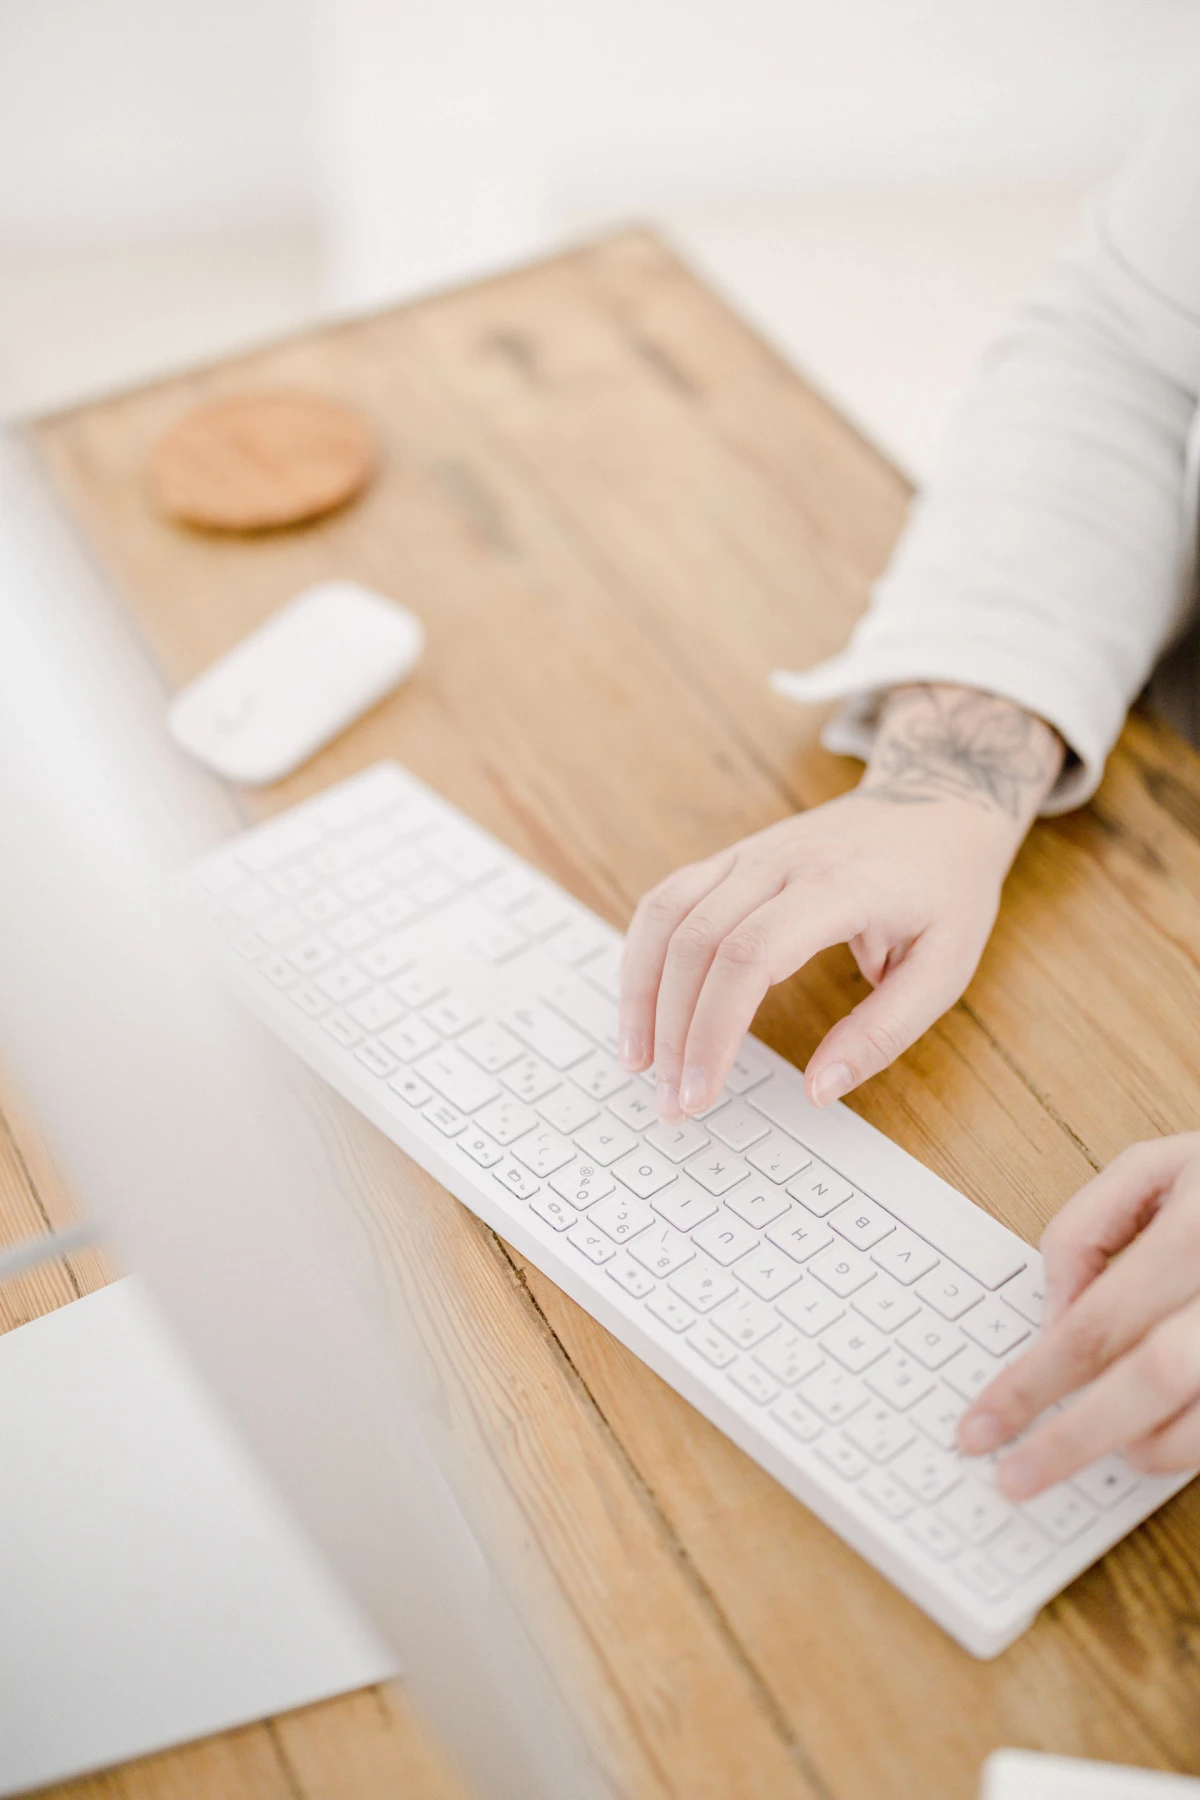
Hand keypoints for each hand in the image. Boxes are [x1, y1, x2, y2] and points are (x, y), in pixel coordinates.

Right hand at [617, 684, 1062, 1122]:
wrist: (937, 797)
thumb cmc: (945, 887)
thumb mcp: (945, 967)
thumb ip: (883, 1032)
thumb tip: (818, 1090)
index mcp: (840, 886)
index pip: (750, 955)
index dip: (713, 1028)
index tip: (701, 1091)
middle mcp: (782, 862)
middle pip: (697, 943)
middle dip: (672, 1030)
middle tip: (671, 1102)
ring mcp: (751, 853)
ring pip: (668, 916)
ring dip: (641, 993)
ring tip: (637, 1062)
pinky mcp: (734, 856)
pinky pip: (668, 899)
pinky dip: (643, 954)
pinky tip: (641, 1006)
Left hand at [959, 1134, 1199, 1497]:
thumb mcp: (1158, 1168)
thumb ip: (1088, 1230)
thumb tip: (1053, 1317)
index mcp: (1199, 1227)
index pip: (1095, 1323)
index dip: (1030, 1384)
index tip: (983, 1425)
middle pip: (1150, 1378)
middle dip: (1072, 1439)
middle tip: (1015, 1477)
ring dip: (1146, 1449)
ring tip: (1111, 1444)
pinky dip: (1190, 1445)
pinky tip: (1162, 1435)